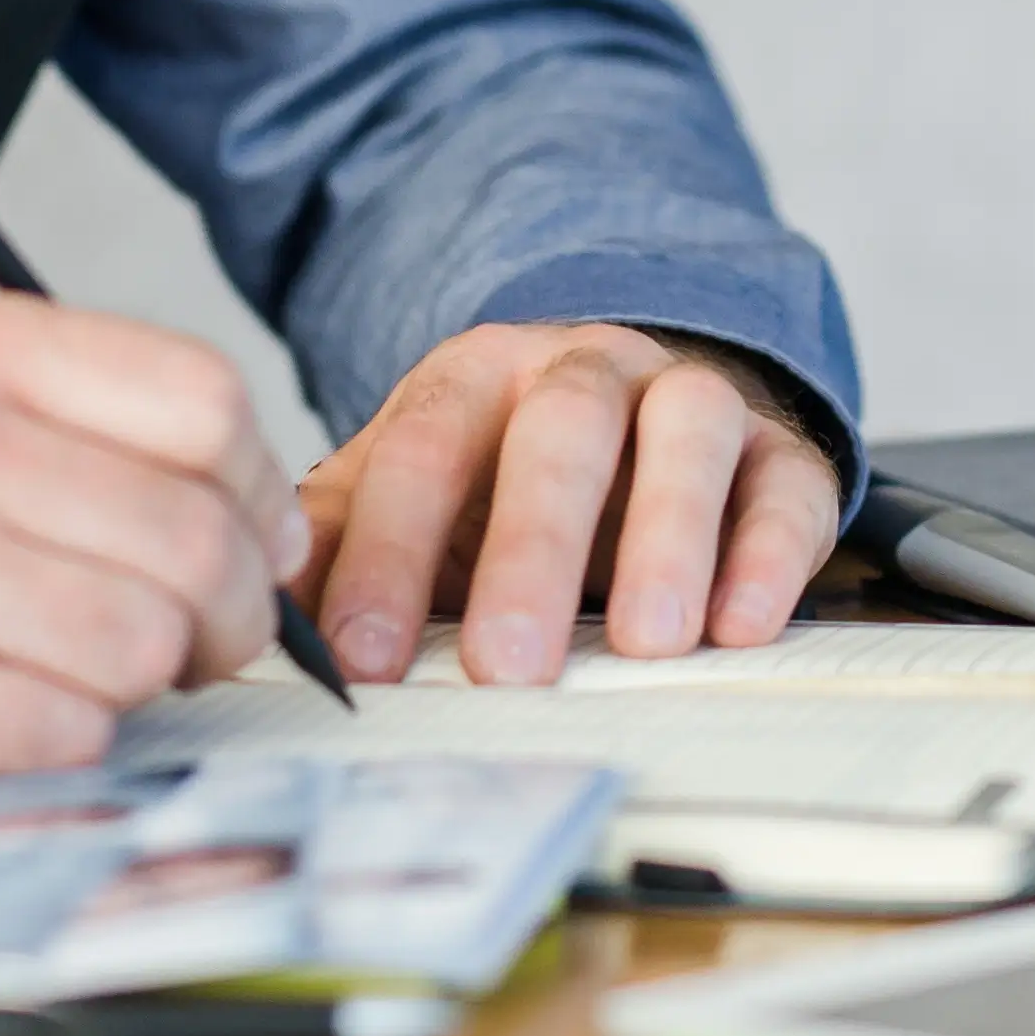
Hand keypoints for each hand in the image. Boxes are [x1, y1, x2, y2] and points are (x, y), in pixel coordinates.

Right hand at [0, 288, 301, 806]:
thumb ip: (61, 416)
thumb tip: (250, 512)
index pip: (203, 401)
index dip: (255, 487)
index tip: (243, 540)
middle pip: (194, 536)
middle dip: (219, 614)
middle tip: (180, 644)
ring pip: (141, 644)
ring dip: (126, 685)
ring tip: (51, 674)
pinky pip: (61, 737)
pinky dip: (49, 746)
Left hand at [296, 323, 844, 686]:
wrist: (636, 413)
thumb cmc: (502, 481)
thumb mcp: (411, 500)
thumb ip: (336, 548)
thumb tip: (248, 622)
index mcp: (478, 376)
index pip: (427, 442)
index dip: (393, 548)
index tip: (368, 657)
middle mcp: (588, 369)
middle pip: (562, 429)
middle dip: (532, 548)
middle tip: (509, 667)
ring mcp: (691, 398)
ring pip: (690, 428)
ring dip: (670, 532)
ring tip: (648, 642)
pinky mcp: (781, 451)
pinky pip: (786, 483)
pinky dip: (770, 551)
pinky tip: (741, 625)